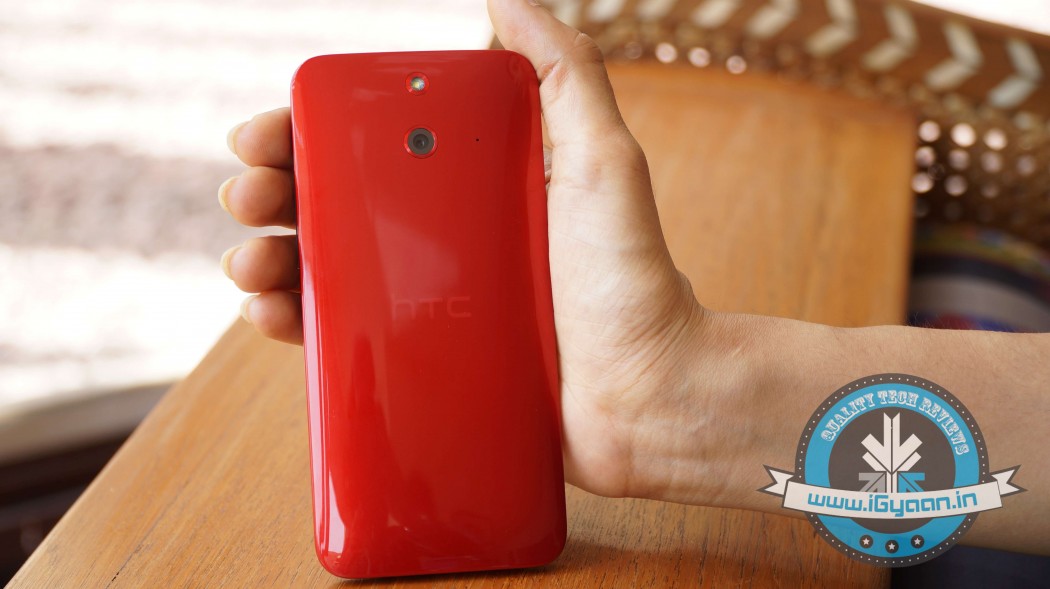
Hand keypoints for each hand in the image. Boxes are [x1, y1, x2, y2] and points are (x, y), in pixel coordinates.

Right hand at [220, 0, 715, 498]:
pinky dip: (294, 321)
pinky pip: (341, 338)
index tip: (272, 130)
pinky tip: (269, 311)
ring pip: (323, 268)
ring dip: (269, 254)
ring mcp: (428, 303)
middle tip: (249, 193)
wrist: (650, 396)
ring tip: (250, 258)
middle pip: (333, 202)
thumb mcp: (604, 162)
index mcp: (471, 185)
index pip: (371, 145)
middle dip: (274, 190)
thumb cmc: (631, 280)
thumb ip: (565, 75)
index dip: (310, 133)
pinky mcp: (422, 364)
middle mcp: (443, 238)